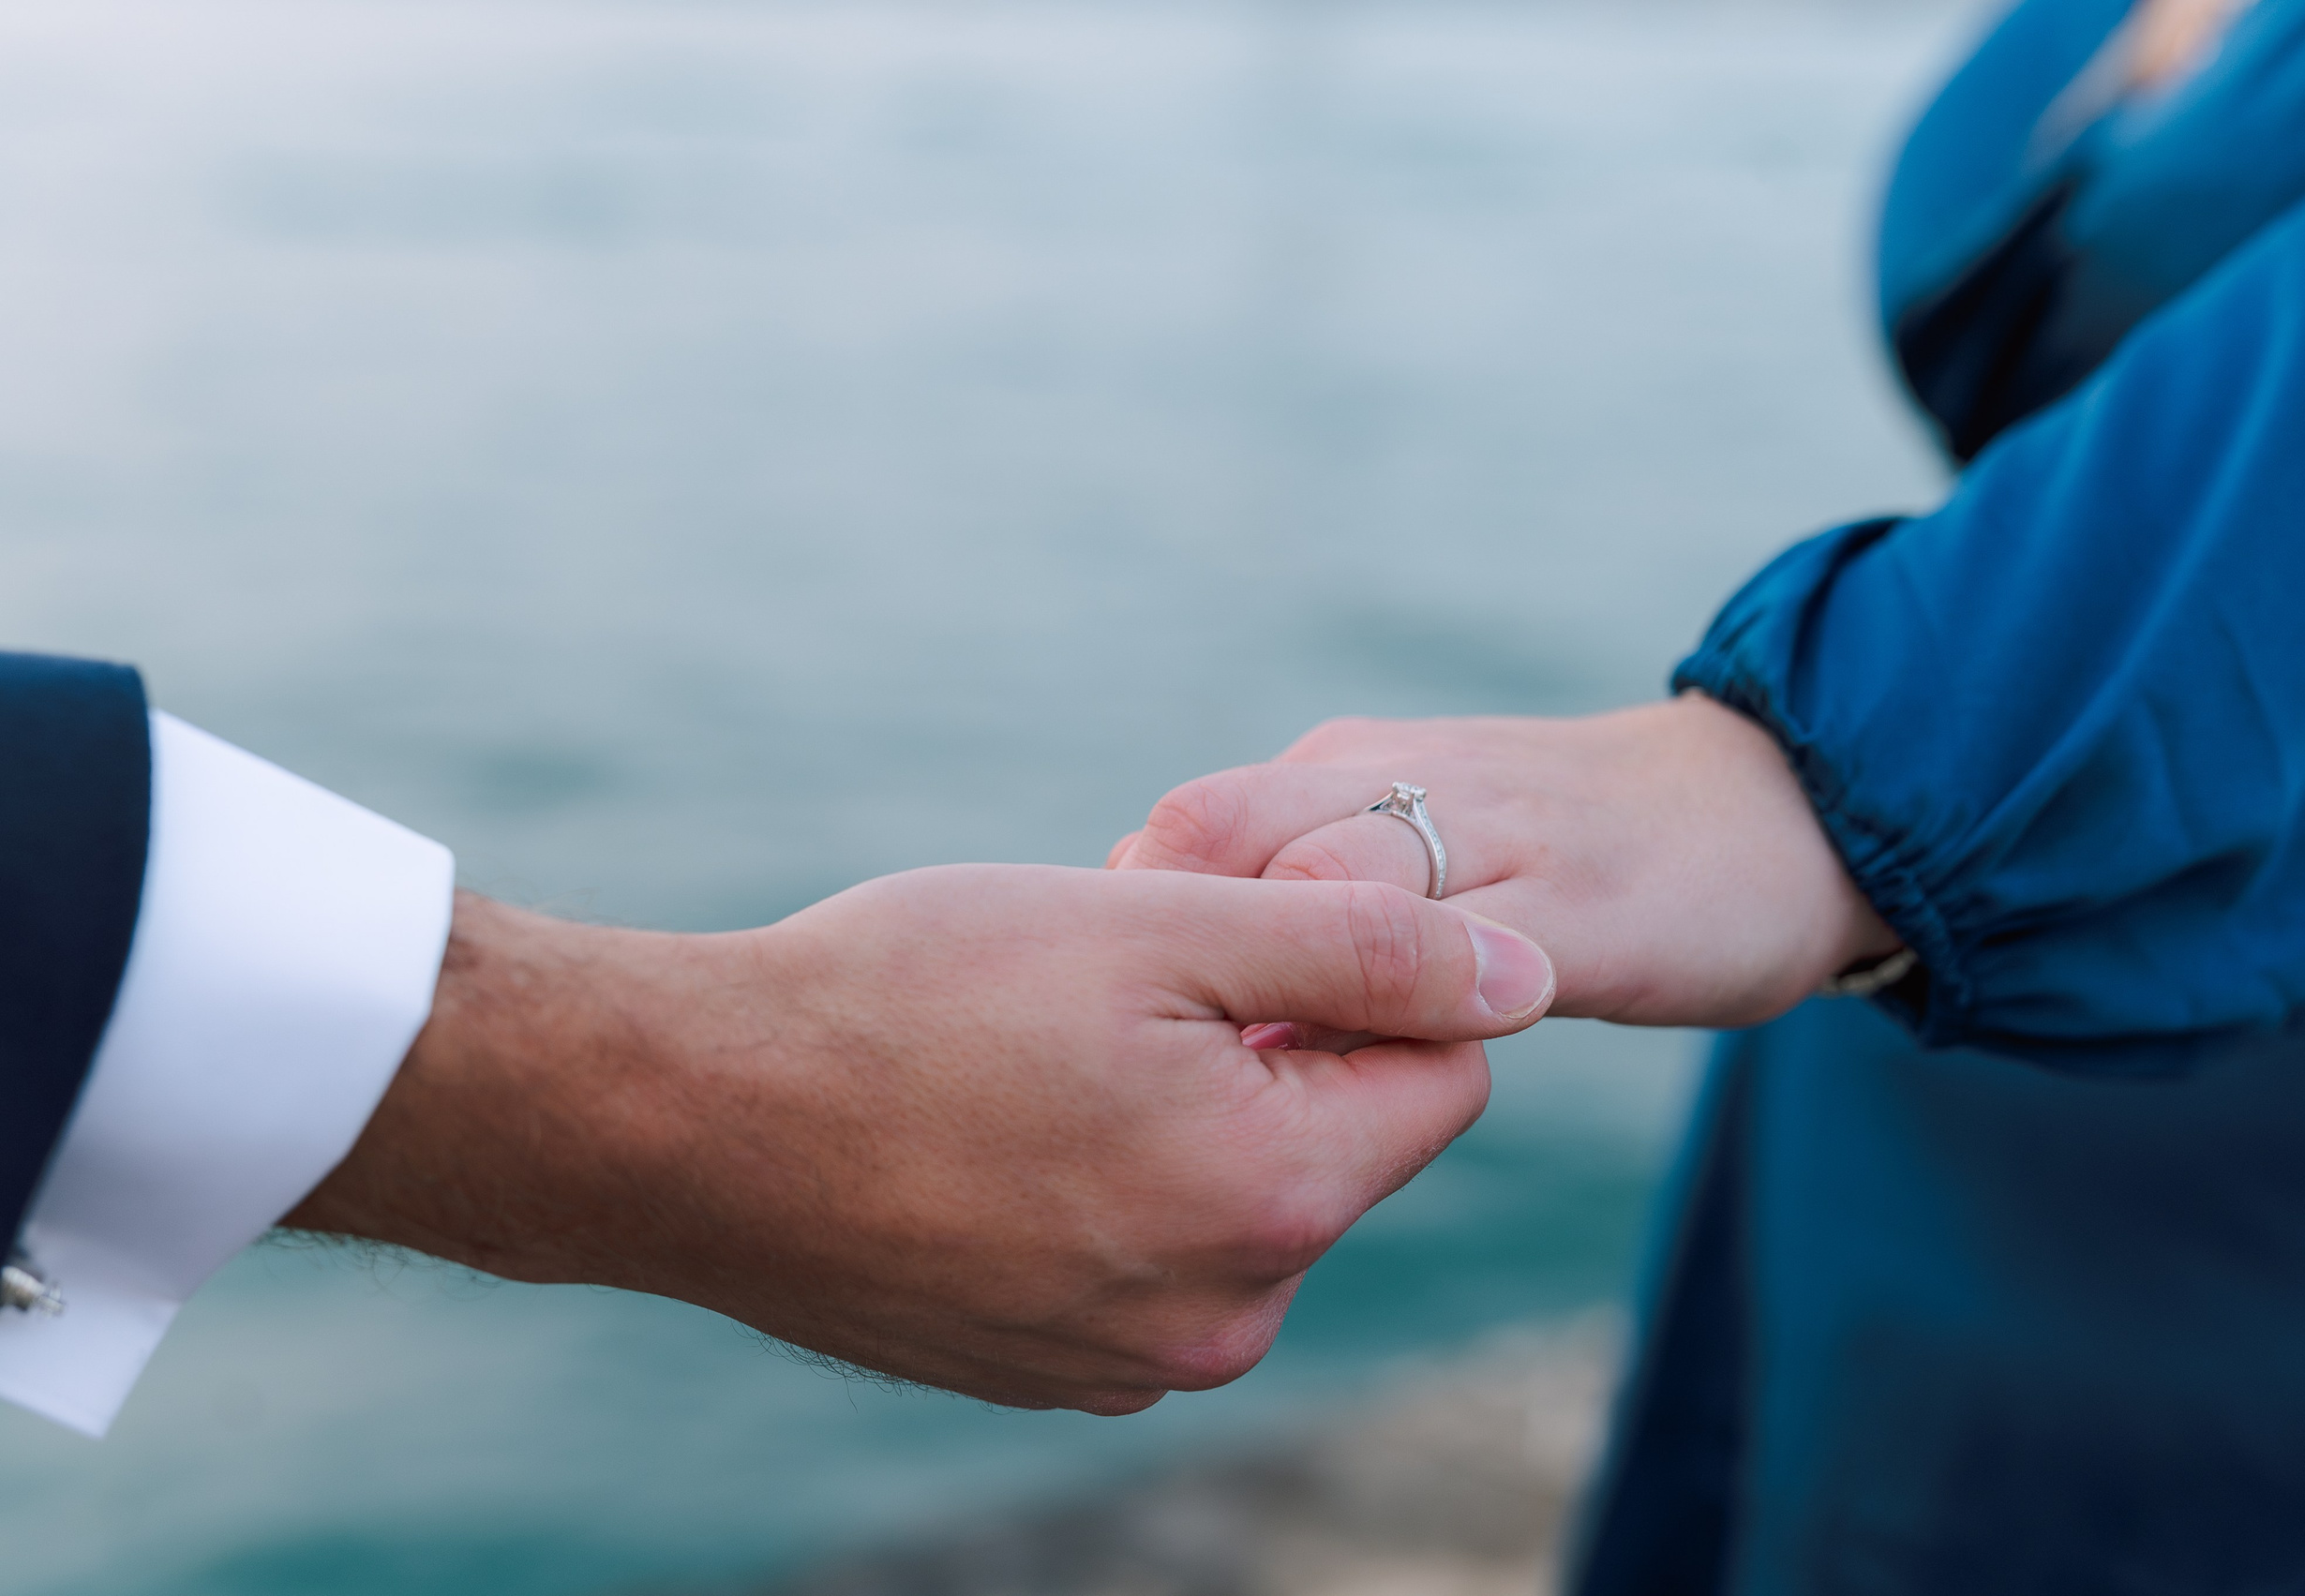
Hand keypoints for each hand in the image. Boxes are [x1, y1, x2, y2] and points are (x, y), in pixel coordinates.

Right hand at [283, 867, 1554, 1413]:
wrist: (688, 1123)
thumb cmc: (911, 996)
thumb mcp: (1159, 928)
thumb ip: (1371, 948)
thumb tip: (1530, 974)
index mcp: (1275, 1196)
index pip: (1442, 1072)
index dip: (1354, 980)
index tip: (1226, 945)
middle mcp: (1226, 1317)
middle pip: (1338, 1143)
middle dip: (1265, 1052)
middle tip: (1108, 996)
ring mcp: (1131, 1366)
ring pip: (1241, 1201)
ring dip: (1184, 1119)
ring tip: (1039, 1066)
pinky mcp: (1052, 1375)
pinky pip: (1151, 1262)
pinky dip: (1110, 1190)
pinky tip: (998, 1135)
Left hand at [1112, 694, 1897, 1029]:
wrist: (1777, 809)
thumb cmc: (1567, 852)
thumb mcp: (1424, 846)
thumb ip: (1314, 904)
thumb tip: (1188, 1019)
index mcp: (1352, 765)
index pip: (1197, 822)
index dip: (1143, 916)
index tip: (1120, 1015)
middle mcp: (1404, 780)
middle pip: (1228, 834)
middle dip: (1177, 947)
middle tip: (1163, 1060)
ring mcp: (1494, 838)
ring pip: (1332, 882)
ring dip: (1272, 990)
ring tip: (1253, 1085)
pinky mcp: (1579, 909)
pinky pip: (1460, 964)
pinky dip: (1395, 1020)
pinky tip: (1373, 1084)